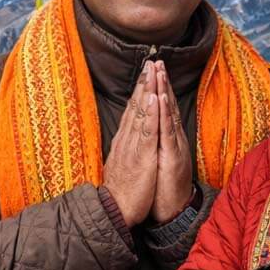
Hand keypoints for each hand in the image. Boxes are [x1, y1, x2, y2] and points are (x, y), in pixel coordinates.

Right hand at [103, 62, 158, 226]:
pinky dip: (152, 113)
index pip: (133, 110)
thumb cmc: (120, 189)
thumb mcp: (121, 163)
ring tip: (153, 71)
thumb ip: (124, 148)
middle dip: (144, 82)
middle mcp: (127, 138)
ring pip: (142, 112)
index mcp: (125, 140)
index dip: (139, 90)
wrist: (114, 209)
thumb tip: (125, 138)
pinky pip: (148, 131)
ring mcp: (134, 145)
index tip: (145, 73)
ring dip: (148, 90)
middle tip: (151, 61)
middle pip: (136, 105)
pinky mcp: (142, 155)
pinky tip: (155, 98)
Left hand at [150, 61, 194, 223]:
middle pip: (165, 106)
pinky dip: (163, 115)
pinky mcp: (171, 157)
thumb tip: (149, 128)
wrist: (171, 211)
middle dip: (161, 82)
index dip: (157, 88)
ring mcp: (172, 146)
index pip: (160, 109)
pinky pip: (166, 133)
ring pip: (167, 114)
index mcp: (164, 139)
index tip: (152, 69)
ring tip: (160, 71)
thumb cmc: (161, 187)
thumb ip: (154, 143)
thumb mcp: (156, 160)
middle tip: (156, 60)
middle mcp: (170, 139)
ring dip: (163, 91)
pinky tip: (161, 100)